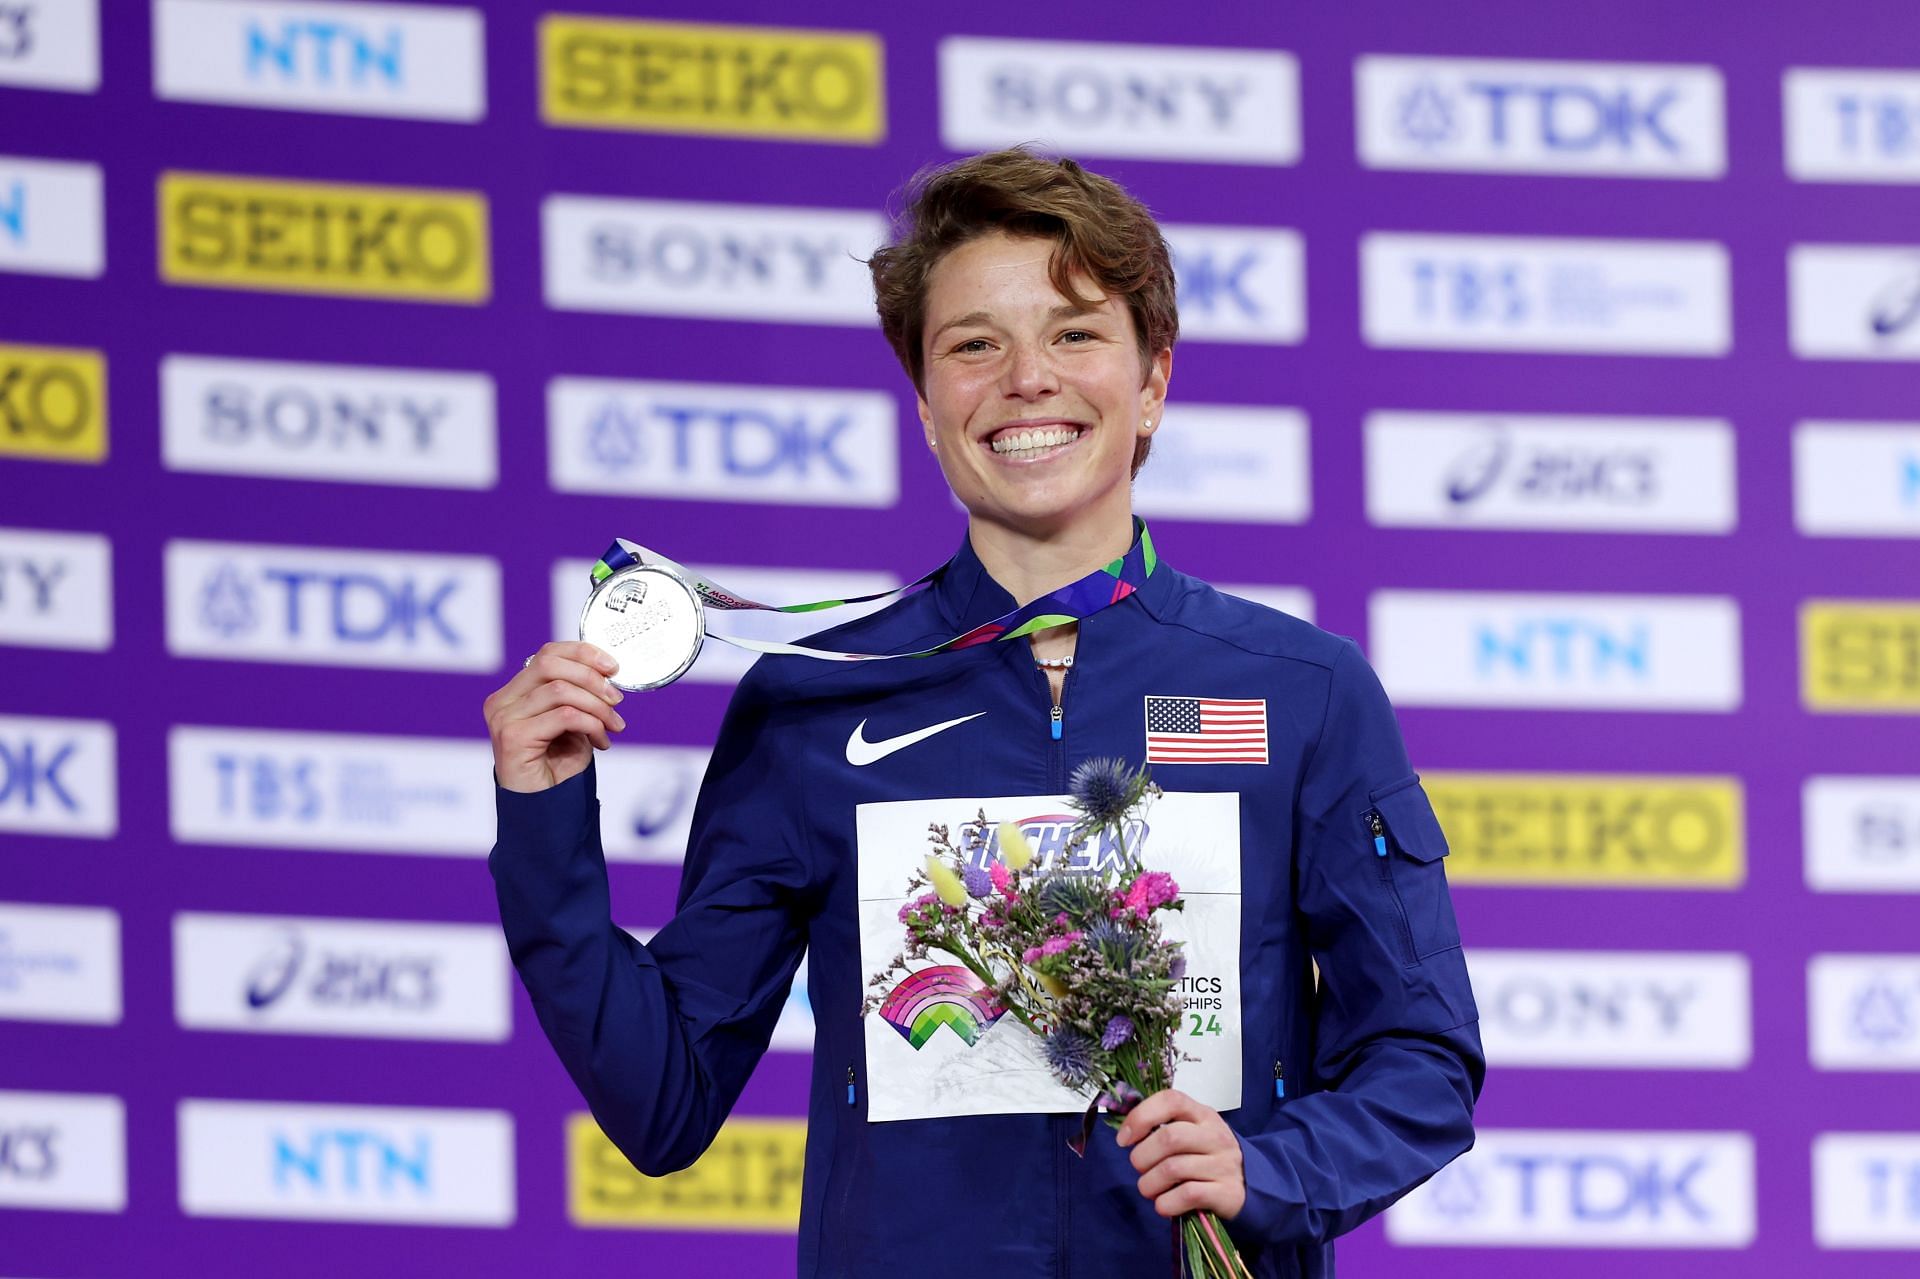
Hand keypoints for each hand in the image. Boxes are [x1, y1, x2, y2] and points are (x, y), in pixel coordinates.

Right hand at [485, 642, 625, 792]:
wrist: (544, 809)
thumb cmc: (557, 767)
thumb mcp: (572, 722)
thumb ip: (579, 695)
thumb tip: (607, 671)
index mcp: (514, 693)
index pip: (547, 654)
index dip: (583, 653)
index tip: (613, 667)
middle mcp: (502, 702)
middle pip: (550, 664)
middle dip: (592, 677)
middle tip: (616, 699)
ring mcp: (503, 719)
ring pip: (560, 690)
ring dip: (597, 706)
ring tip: (613, 725)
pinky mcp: (512, 737)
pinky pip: (564, 716)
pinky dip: (591, 724)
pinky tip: (601, 741)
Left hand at [1114, 1088, 1246, 1219]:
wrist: (1251, 1185)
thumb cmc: (1208, 1157)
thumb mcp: (1192, 1133)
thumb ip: (1164, 1127)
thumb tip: (1126, 1134)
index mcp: (1203, 1114)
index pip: (1171, 1100)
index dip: (1141, 1116)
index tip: (1124, 1139)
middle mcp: (1215, 1135)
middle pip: (1169, 1137)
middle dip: (1142, 1156)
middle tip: (1140, 1168)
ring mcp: (1223, 1164)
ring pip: (1173, 1169)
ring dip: (1149, 1184)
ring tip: (1149, 1189)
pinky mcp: (1227, 1193)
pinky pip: (1187, 1195)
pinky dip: (1166, 1203)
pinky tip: (1164, 1204)